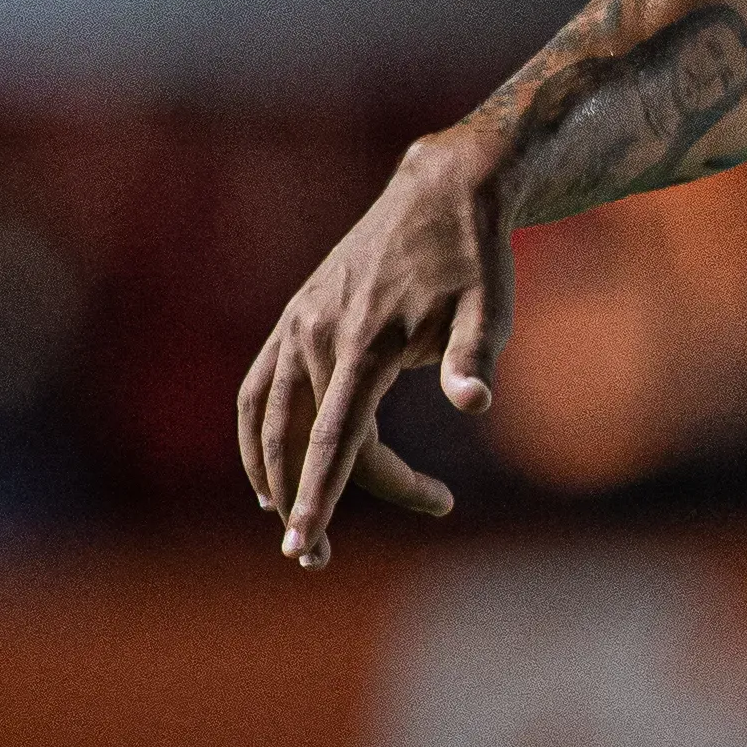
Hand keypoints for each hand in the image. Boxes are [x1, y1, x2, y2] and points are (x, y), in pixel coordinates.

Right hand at [236, 131, 508, 568]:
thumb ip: (474, 358)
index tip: (305, 546)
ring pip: (268, 418)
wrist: (443, 191)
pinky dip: (256, 433)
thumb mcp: (490, 306)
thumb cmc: (475, 258)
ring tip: (296, 523)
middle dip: (308, 501)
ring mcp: (300, 323)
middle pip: (303, 438)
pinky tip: (268, 471)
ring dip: (272, 475)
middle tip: (323, 556)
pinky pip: (258, 387)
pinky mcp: (295, 316)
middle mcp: (320, 333)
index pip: (335, 437)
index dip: (320, 496)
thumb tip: (476, 404)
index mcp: (368, 341)